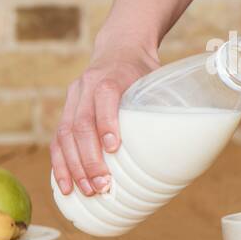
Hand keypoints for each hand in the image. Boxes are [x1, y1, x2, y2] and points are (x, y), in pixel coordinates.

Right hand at [50, 44, 159, 195]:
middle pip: (81, 122)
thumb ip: (161, 106)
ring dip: (74, 167)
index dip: (107, 122)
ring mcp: (72, 98)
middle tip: (102, 185)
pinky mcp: (66, 111)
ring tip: (86, 191)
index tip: (114, 148)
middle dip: (89, 158)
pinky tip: (65, 186)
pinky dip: (60, 165)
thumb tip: (183, 147)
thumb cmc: (142, 71)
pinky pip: (57, 140)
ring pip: (65, 135)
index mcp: (111, 75)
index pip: (105, 95)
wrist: (118, 48)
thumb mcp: (155, 80)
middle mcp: (86, 86)